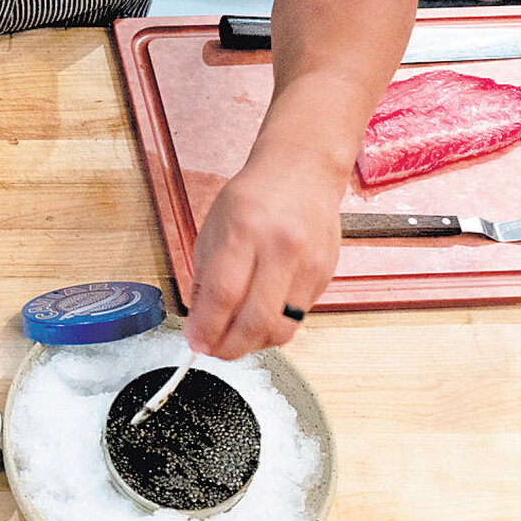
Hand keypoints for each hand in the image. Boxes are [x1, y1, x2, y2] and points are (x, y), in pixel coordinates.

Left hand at [185, 135, 347, 361]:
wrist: (303, 170)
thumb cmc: (255, 196)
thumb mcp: (214, 226)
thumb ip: (206, 277)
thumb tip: (200, 325)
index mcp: (244, 229)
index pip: (222, 296)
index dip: (205, 329)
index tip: (195, 342)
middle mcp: (281, 247)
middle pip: (256, 322)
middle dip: (229, 348)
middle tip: (214, 349)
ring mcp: (308, 264)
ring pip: (281, 329)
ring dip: (253, 344)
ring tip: (237, 337)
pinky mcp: (325, 276)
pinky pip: (298, 319)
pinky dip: (274, 327)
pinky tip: (260, 316)